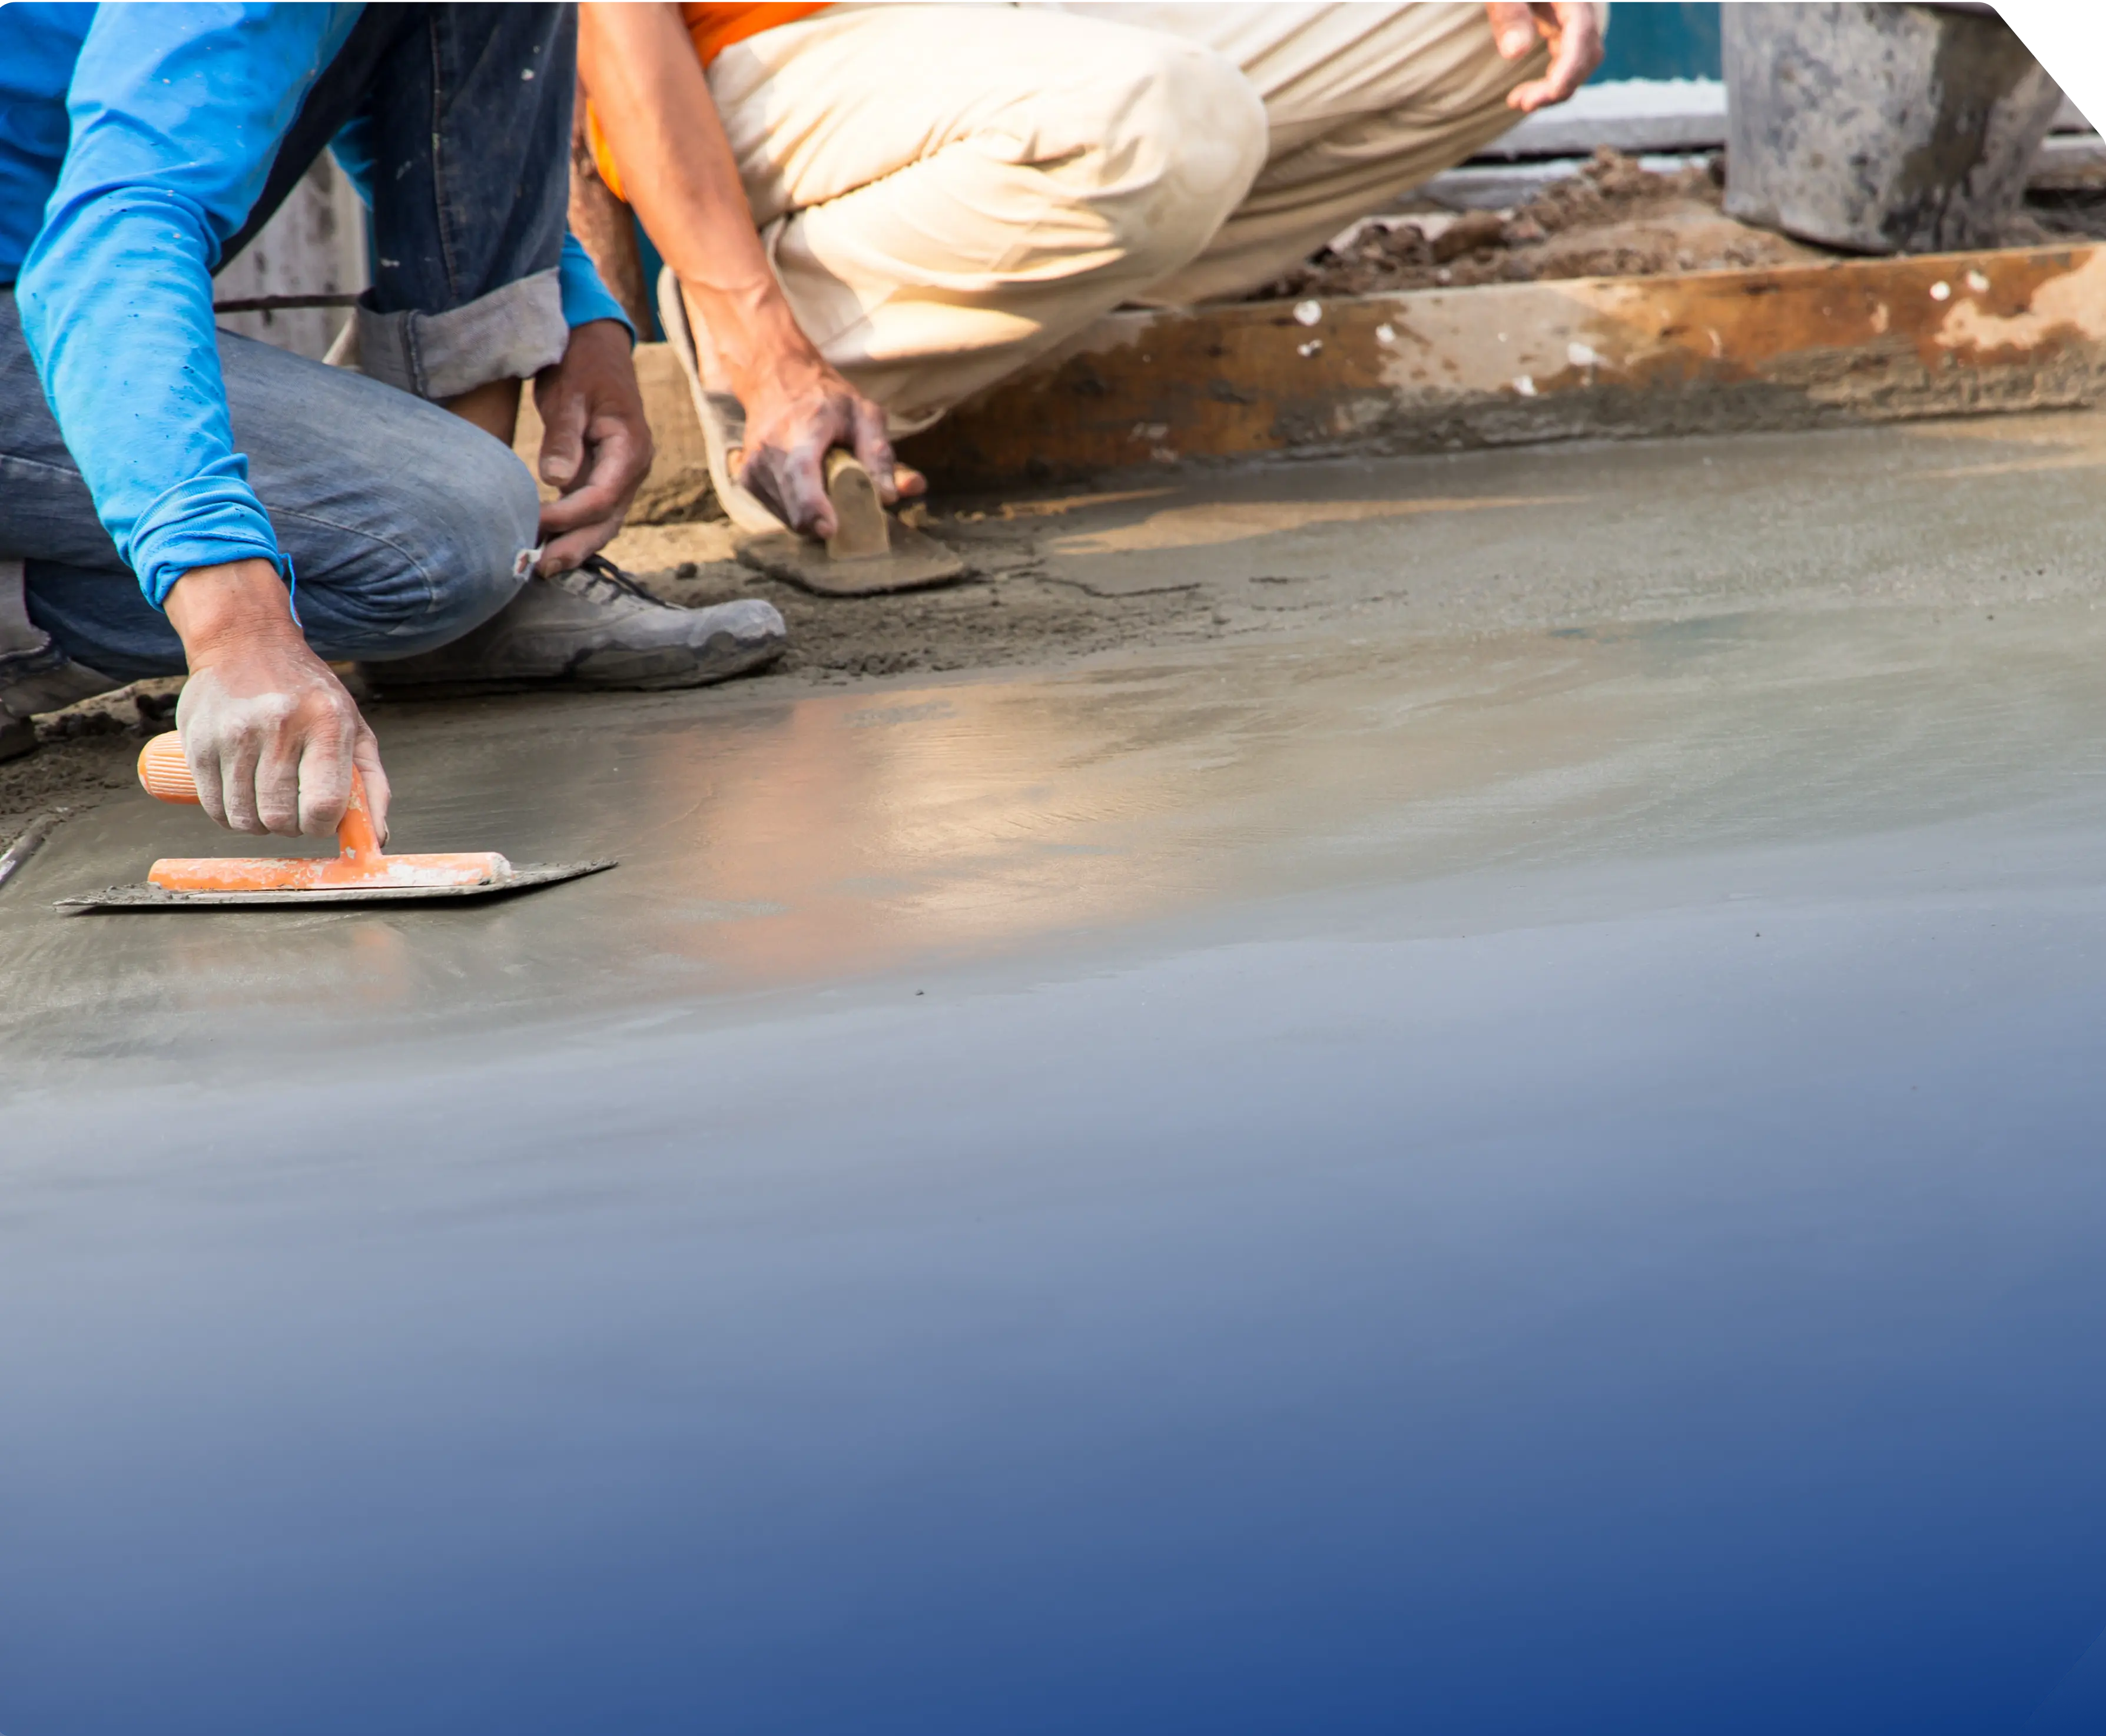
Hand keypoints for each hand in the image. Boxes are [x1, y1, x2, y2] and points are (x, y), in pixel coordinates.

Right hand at [165, 558, 390, 839]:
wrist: (245, 643)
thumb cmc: (309, 695)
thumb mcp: (353, 728)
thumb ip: (371, 784)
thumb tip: (377, 840)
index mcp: (326, 723)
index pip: (324, 803)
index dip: (323, 825)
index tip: (321, 819)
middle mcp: (279, 727)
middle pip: (282, 817)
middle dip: (292, 827)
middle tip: (294, 810)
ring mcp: (234, 735)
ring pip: (246, 819)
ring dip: (261, 825)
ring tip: (269, 802)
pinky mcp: (199, 744)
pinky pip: (215, 808)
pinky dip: (232, 816)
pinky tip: (244, 799)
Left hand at [533, 318, 654, 573]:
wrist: (596, 347)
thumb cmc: (582, 365)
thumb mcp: (570, 394)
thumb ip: (564, 437)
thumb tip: (555, 480)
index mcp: (630, 448)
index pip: (603, 496)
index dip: (569, 515)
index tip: (534, 521)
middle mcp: (632, 468)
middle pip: (608, 520)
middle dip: (575, 546)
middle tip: (541, 568)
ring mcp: (621, 475)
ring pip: (603, 522)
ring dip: (574, 545)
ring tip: (541, 566)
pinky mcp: (605, 475)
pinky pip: (594, 511)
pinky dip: (574, 530)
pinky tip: (549, 543)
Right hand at [733, 347, 925, 539]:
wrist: (774, 377)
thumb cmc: (825, 397)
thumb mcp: (864, 414)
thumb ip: (880, 455)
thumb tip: (890, 498)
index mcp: (798, 432)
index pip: (800, 475)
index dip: (813, 508)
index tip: (830, 529)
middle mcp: (767, 453)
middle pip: (796, 510)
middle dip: (828, 519)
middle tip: (851, 505)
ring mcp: (751, 470)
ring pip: (790, 518)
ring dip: (815, 514)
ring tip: (826, 482)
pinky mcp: (746, 481)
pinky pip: (781, 513)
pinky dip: (801, 509)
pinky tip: (808, 484)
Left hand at [1487, 1, 1601, 111]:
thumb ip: (1508, 13)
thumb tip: (1516, 54)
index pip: (1582, 31)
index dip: (1571, 66)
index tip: (1553, 93)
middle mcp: (1579, 5)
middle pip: (1587, 52)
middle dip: (1561, 83)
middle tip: (1522, 103)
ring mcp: (1573, 16)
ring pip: (1580, 60)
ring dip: (1555, 87)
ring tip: (1518, 101)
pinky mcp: (1561, 25)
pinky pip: (1566, 58)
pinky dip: (1551, 79)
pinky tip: (1523, 93)